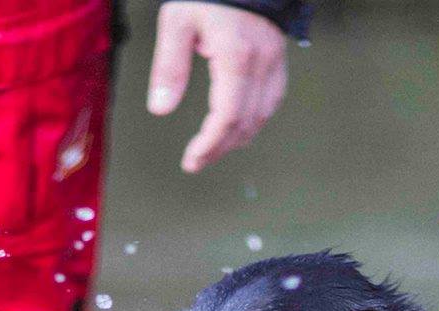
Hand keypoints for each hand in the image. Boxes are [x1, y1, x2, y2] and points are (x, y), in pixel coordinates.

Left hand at [147, 2, 288, 173]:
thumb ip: (169, 66)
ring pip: (261, 116)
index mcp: (237, 57)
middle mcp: (261, 64)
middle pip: (244, 123)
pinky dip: (253, 120)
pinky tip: (238, 127)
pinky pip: (271, 101)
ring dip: (237, 138)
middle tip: (196, 160)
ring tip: (213, 149)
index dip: (210, 145)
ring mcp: (274, 63)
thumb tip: (160, 108)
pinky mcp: (278, 60)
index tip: (192, 160)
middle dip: (220, 147)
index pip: (226, 117)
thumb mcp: (177, 20)